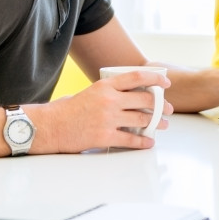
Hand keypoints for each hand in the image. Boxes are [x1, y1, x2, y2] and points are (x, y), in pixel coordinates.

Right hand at [43, 69, 173, 151]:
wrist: (49, 127)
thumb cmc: (66, 110)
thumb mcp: (89, 92)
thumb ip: (108, 92)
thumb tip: (130, 97)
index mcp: (105, 85)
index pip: (137, 77)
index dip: (155, 79)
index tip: (166, 83)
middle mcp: (109, 100)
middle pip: (145, 100)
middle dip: (161, 105)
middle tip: (169, 109)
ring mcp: (108, 119)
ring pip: (141, 119)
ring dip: (156, 123)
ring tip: (163, 125)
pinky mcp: (105, 137)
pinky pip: (130, 139)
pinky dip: (142, 141)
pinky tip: (148, 142)